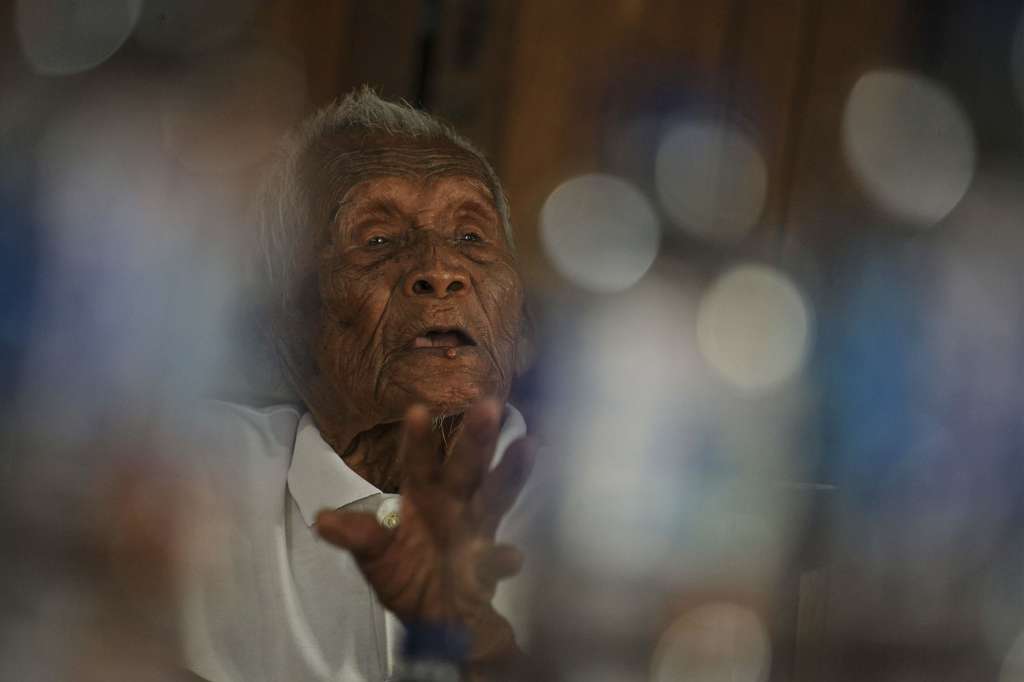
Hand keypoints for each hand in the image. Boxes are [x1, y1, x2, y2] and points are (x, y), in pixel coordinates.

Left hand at [315, 399, 535, 665]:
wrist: (438, 618)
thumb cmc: (406, 574)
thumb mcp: (376, 558)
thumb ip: (359, 537)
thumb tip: (322, 520)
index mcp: (423, 496)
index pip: (419, 464)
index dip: (418, 441)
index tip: (418, 411)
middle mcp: (454, 503)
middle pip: (466, 467)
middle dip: (477, 439)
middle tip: (488, 405)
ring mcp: (477, 528)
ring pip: (495, 496)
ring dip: (510, 473)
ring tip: (528, 445)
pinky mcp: (492, 562)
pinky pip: (499, 558)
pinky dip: (504, 558)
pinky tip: (510, 558)